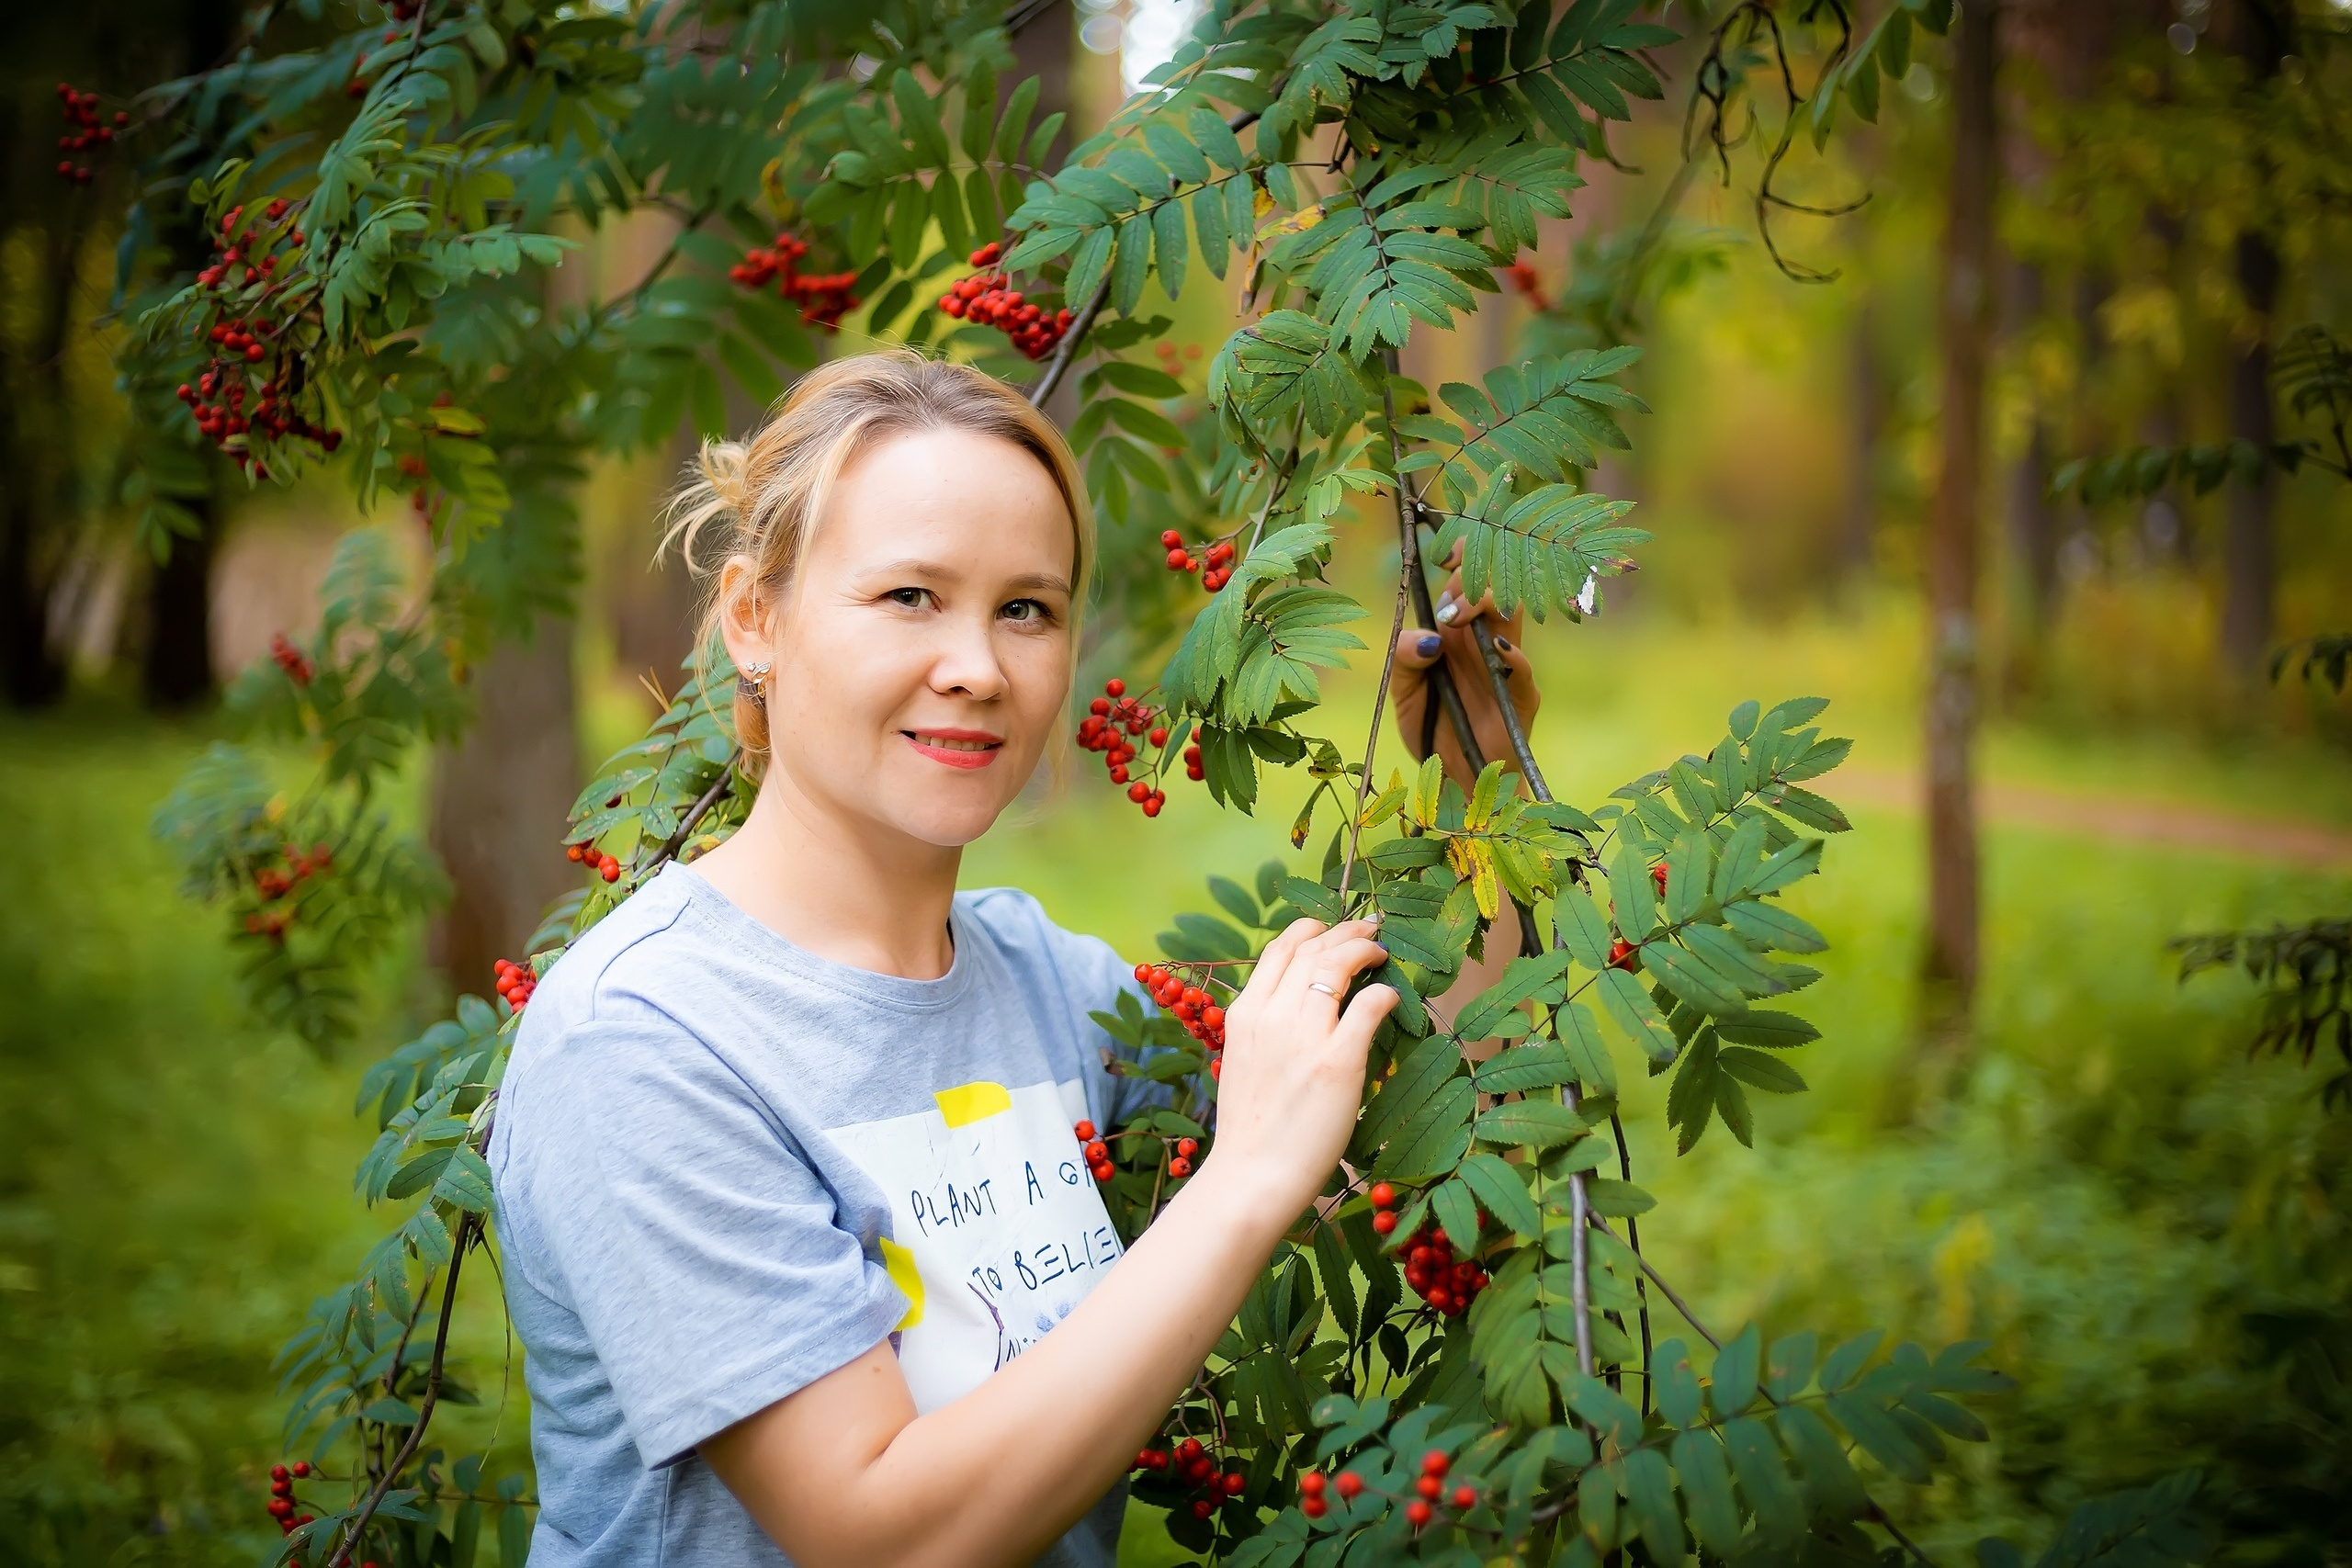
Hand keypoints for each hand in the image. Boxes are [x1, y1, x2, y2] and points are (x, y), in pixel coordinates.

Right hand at [1202, 918, 1397, 1229]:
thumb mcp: (1242, 1062)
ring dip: (1365, 950)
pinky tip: (1392, 998)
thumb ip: (1266, 1029)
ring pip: (1338, 965)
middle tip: (1369, 929)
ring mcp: (1304, 1037)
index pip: (1279, 949)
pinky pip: (1369, 1006)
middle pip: (1312, 949)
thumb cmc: (1250, 1129)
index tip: (1331, 928)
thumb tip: (1297, 1008)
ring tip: (1381, 952)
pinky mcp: (1338, 1062)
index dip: (1309, 929)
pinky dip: (1384, 994)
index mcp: (1244, 1014)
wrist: (1250, 1177)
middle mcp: (1271, 1016)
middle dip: (1345, 931)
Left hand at [1388, 551, 1540, 789]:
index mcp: (1454, 633)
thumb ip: (1405, 660)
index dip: (1461, 559)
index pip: (1463, 583)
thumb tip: (1427, 638)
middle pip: (1491, 588)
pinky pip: (1522, 668)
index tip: (1443, 552)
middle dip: (1474, 574)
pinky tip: (1494, 648)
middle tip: (1450, 581)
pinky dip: (1511, 654)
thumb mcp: (1404, 693)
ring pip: (1512, 615)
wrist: (1452, 778)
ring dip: (1488, 604)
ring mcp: (1504, 665)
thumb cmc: (1432, 729)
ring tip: (1460, 613)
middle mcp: (1481, 642)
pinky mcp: (1520, 696)